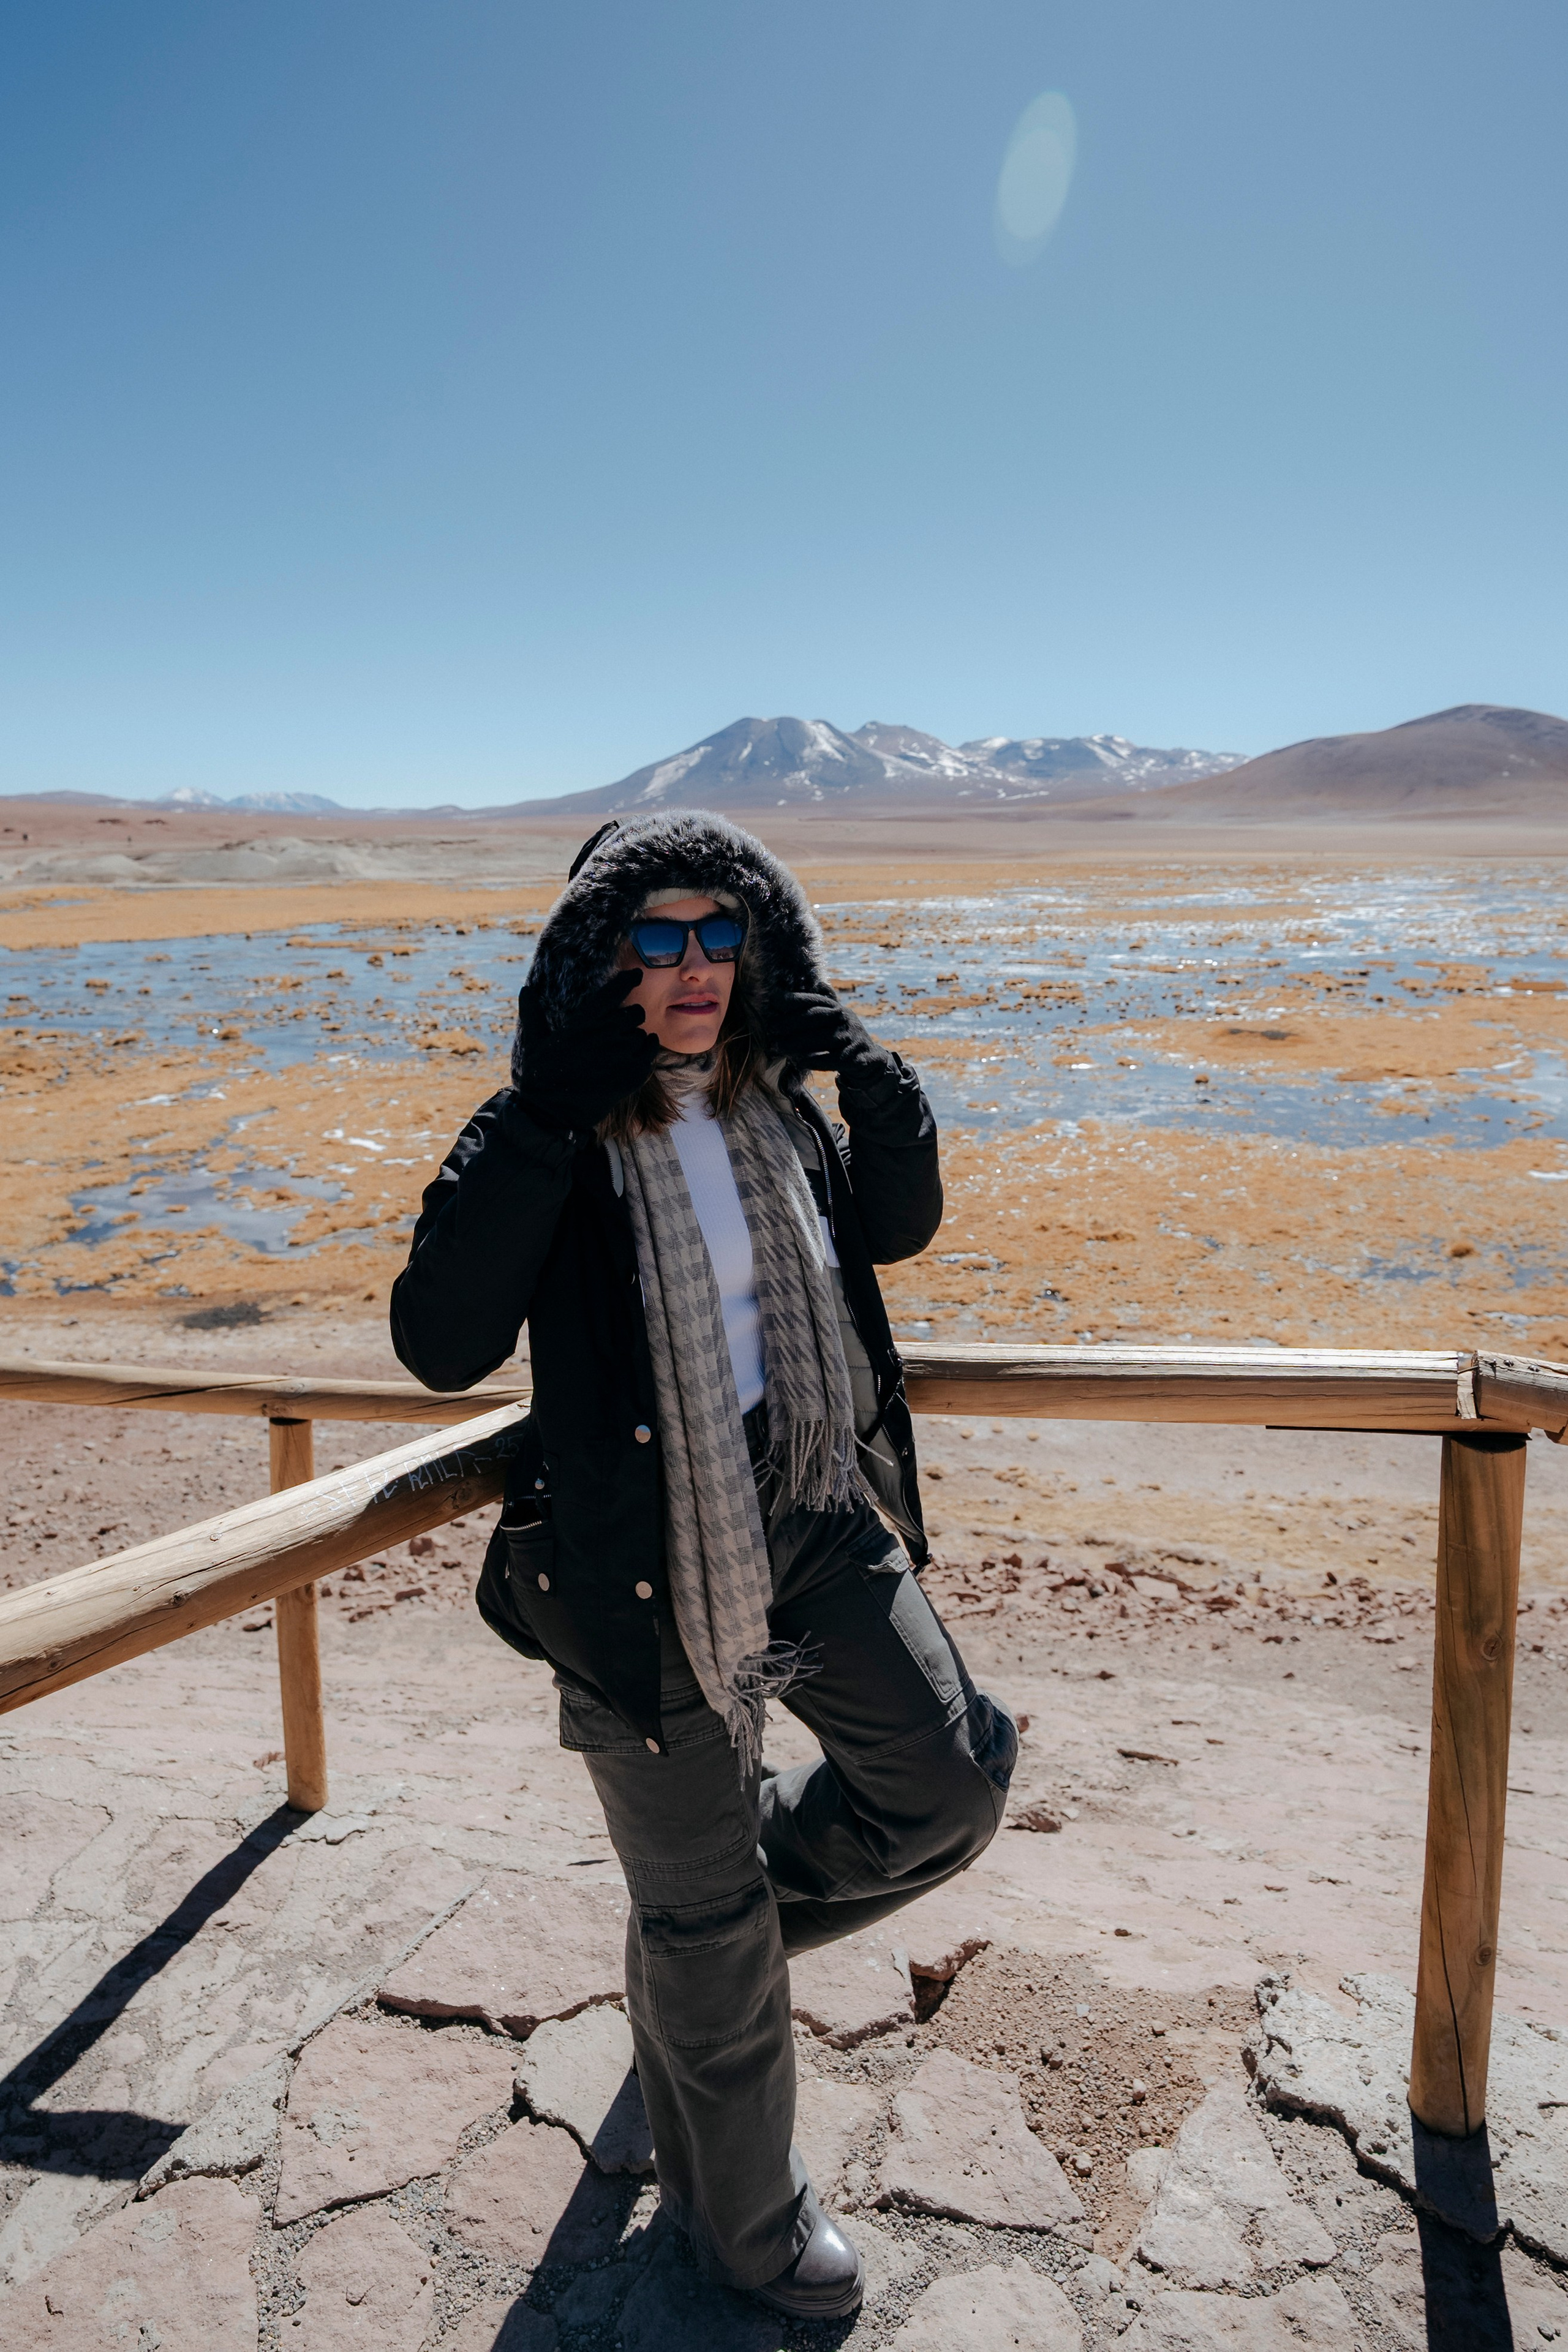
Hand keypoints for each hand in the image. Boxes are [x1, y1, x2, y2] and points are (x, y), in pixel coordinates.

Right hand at [512, 970, 656, 1132]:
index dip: (627, 980)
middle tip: (619, 1027)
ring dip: (636, 1037)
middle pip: (634, 1012)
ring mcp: (621, 1055)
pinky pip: (650, 1051)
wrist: (553, 1114)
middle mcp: (605, 1035)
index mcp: (582, 1023)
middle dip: (630, 1016)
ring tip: (622, 1048)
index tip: (635, 975)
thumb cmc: (540, 1078)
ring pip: (642, 1033)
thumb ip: (532, 1014)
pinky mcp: (633, 1075)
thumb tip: (526, 989)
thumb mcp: (533, 1043)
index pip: (612, 992)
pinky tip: (636, 1055)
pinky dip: (647, 1050)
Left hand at [771, 986, 868, 1074]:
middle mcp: (844, 1020)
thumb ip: (826, 1002)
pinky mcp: (854, 1057)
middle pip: (815, 1018)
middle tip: (771, 1029)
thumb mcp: (838, 1017)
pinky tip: (800, 1062)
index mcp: (837, 1009)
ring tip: (778, 1047)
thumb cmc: (844, 1035)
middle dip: (791, 1022)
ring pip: (822, 1039)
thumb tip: (819, 983)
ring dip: (798, 1043)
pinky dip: (816, 1060)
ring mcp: (850, 1038)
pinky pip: (833, 1059)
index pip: (814, 1001)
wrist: (869, 1059)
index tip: (774, 999)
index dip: (794, 998)